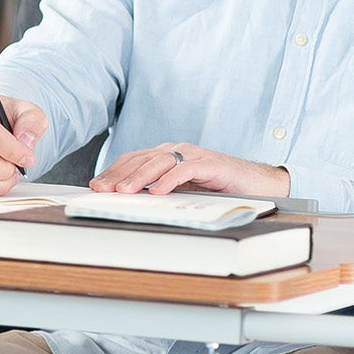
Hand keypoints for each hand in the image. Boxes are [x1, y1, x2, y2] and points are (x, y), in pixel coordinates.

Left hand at [88, 142, 288, 197]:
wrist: (258, 183)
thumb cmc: (219, 187)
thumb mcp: (182, 190)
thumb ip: (159, 190)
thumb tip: (130, 201)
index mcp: (169, 155)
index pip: (134, 159)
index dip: (114, 171)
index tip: (96, 185)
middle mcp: (179, 151)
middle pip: (142, 159)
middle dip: (120, 174)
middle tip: (102, 189)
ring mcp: (195, 156)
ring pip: (161, 162)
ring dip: (140, 176)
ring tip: (124, 190)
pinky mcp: (212, 164)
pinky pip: (187, 170)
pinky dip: (171, 179)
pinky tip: (159, 190)